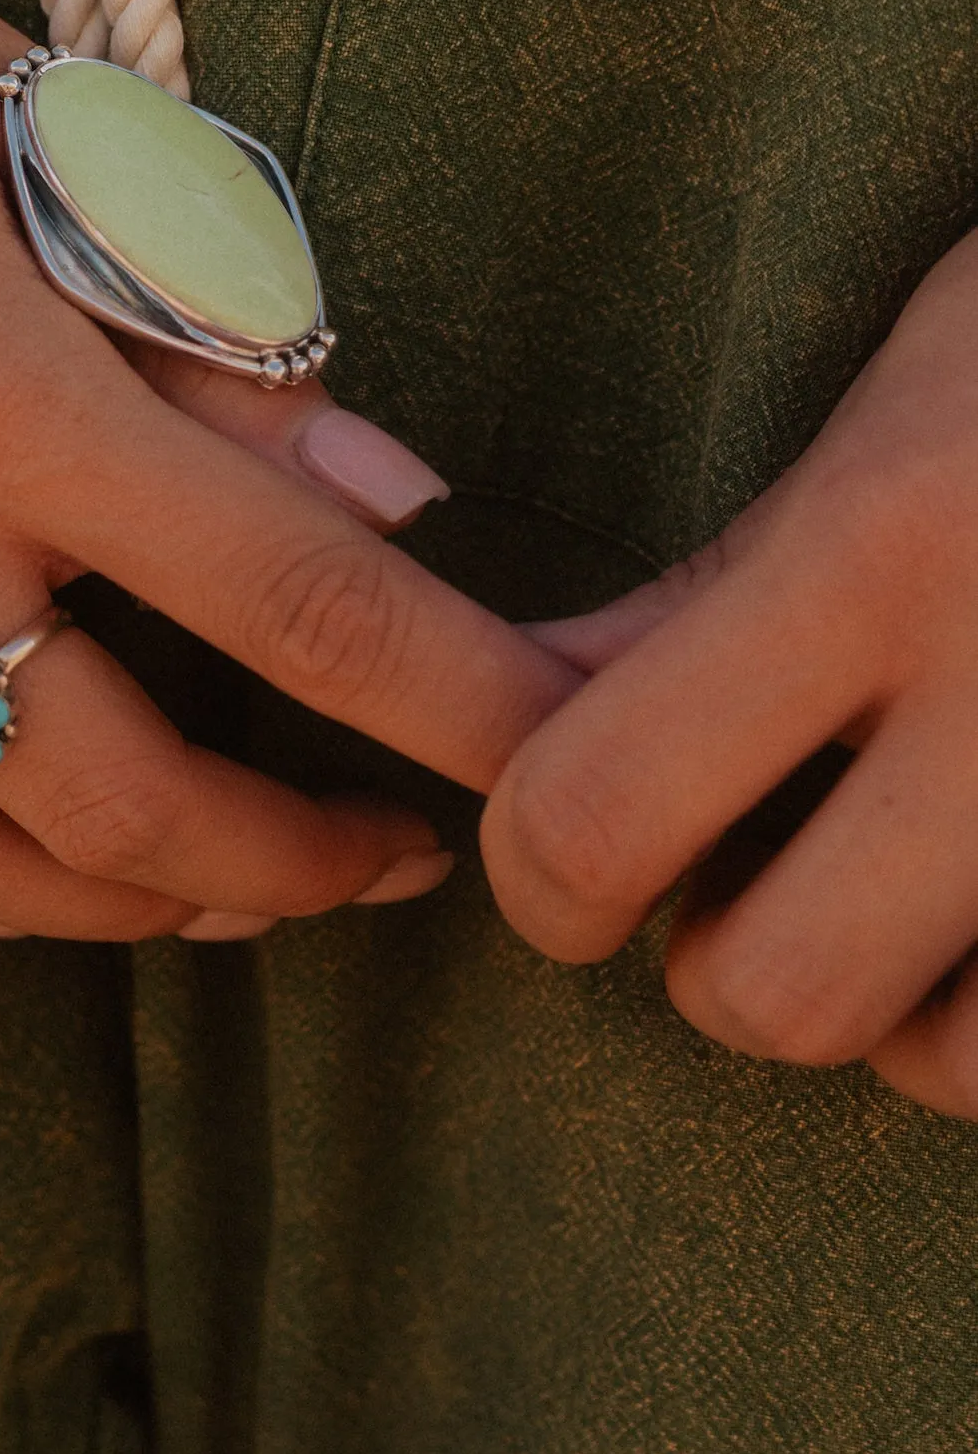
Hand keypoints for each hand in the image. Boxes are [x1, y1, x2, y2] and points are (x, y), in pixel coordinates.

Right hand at [0, 0, 572, 943]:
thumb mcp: (44, 124)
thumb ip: (213, 327)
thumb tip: (395, 506)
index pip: (290, 601)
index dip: (453, 708)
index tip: (548, 769)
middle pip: (118, 796)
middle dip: (284, 864)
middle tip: (370, 860)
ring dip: (103, 900)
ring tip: (193, 882)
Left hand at [483, 228, 977, 1112]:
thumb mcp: (910, 386)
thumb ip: (715, 579)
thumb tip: (518, 713)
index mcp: (891, 540)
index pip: (592, 812)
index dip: (545, 861)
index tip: (576, 830)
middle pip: (771, 995)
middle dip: (727, 956)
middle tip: (762, 858)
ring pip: (950, 1067)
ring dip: (909, 1007)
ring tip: (929, 880)